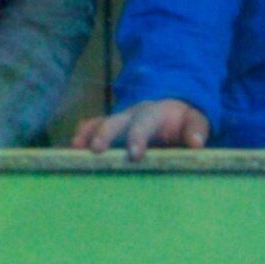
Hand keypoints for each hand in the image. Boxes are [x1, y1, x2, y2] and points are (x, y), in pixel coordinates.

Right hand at [69, 98, 211, 157]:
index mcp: (153, 113)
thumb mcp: (195, 121)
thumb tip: (196, 143)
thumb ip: (196, 129)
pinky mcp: (108, 128)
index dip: (138, 137)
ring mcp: (117, 120)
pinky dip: (80, 137)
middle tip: (95, 150)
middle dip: (105, 134)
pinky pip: (91, 129)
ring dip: (87, 135)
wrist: (171, 109)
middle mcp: (131, 114)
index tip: (134, 154)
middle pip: (115, 121)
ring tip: (74, 148)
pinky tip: (68, 150)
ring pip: (99, 124)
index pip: (144, 123)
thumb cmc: (183, 121)